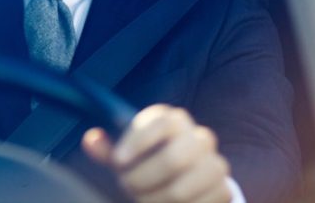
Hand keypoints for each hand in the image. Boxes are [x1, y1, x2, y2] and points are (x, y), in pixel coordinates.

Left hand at [83, 104, 231, 202]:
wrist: (184, 175)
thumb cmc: (146, 160)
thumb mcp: (126, 153)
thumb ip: (107, 149)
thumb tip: (90, 139)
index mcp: (173, 120)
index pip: (160, 123)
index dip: (137, 143)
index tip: (117, 161)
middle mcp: (198, 136)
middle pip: (173, 159)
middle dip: (143, 178)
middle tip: (126, 185)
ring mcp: (215, 163)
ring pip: (182, 189)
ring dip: (154, 200)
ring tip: (141, 198)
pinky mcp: (223, 189)